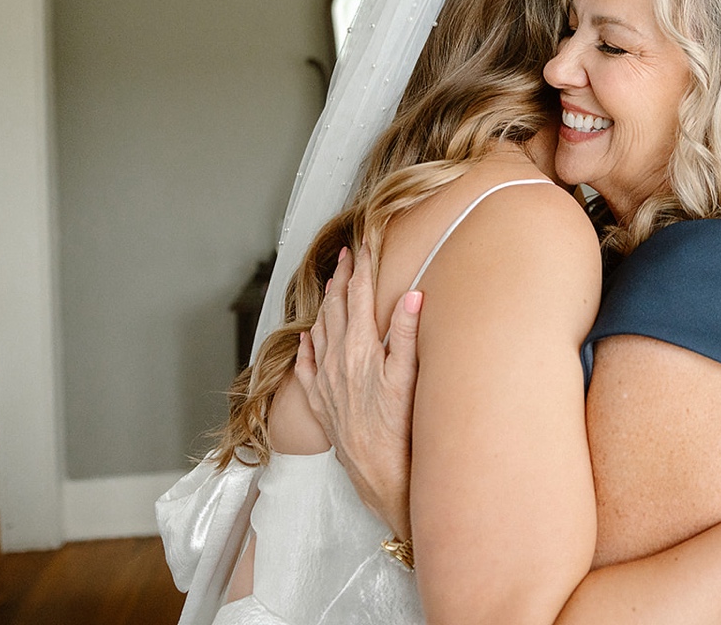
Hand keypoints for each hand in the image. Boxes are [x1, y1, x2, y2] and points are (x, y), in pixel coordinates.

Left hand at [294, 243, 421, 538]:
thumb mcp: (410, 378)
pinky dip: (308, 345)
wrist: (379, 475)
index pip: (358, 298)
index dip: (362, 268)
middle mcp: (337, 361)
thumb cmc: (400, 429)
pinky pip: (307, 366)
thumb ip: (407, 333)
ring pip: (320, 332)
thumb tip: (413, 293)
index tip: (364, 245)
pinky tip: (308, 337)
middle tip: (346, 254)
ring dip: (325, 305)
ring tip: (330, 285)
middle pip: (336, 309)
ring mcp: (326, 382)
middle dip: (341, 278)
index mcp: (360, 349)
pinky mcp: (322, 403)